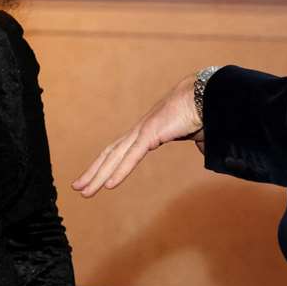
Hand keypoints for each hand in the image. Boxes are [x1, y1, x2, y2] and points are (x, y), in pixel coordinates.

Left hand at [73, 74, 200, 196]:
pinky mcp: (151, 132)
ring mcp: (143, 130)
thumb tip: (204, 149)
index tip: (95, 179)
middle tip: (77, 187)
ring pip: (114, 157)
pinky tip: (108, 185)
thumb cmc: (204, 111)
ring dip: (98, 176)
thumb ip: (196, 143)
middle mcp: (140, 131)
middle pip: (110, 155)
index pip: (119, 151)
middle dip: (93, 172)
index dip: (104, 165)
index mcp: (147, 131)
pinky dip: (119, 171)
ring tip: (84, 190)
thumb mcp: (197, 133)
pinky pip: (132, 156)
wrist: (209, 94)